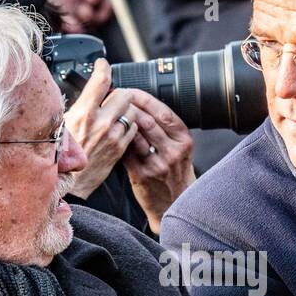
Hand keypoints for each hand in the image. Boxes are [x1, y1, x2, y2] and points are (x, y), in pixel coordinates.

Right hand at [64, 59, 137, 196]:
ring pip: (131, 111)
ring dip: (126, 110)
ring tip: (116, 115)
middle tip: (113, 97)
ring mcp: (113, 136)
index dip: (103, 67)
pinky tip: (119, 129)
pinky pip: (134, 129)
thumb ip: (77, 107)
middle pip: (124, 94)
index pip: (101, 80)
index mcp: (83, 112)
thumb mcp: (61, 124)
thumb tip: (86, 93)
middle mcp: (100, 122)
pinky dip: (130, 126)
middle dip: (119, 93)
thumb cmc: (61, 155)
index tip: (103, 65)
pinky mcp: (120, 148)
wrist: (69, 184)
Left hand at [122, 91, 194, 231]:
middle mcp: (173, 151)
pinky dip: (119, 141)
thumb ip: (166, 130)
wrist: (175, 203)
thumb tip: (141, 106)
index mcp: (183, 140)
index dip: (145, 99)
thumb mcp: (180, 149)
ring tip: (112, 114)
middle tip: (116, 98)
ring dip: (122, 123)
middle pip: (148, 121)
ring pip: (136, 135)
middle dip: (129, 106)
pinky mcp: (143, 175)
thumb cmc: (175, 174)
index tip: (131, 91)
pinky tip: (112, 135)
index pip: (163, 112)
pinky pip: (127, 152)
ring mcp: (158, 164)